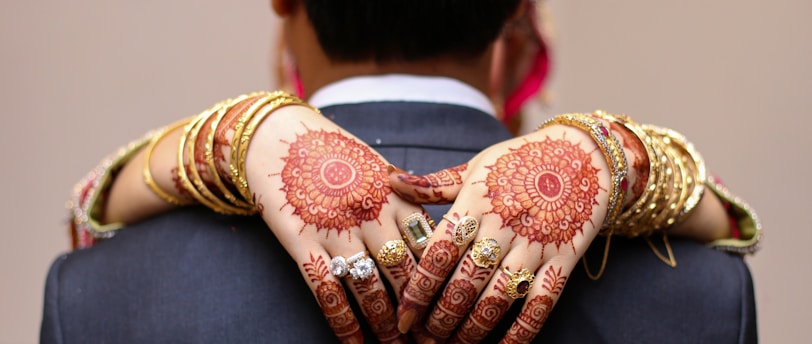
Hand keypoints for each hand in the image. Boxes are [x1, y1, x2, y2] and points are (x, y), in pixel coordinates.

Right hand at [243, 105, 425, 342]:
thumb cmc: (334, 152)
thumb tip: (437, 232)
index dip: (441, 280)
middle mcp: (370, 213)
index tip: (451, 306)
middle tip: (431, 338)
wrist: (278, 135)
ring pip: (368, 286)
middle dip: (419, 310)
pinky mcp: (301, 240)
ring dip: (384, 323)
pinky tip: (354, 343)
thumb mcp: (378, 167)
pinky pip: (326, 290)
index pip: (428, 246)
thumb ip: (407, 198)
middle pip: (403, 272)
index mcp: (394, 195)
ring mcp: (335, 228)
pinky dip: (343, 322)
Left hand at [390, 122, 629, 342]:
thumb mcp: (477, 166)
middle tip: (424, 336)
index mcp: (477, 201)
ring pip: (499, 297)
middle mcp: (505, 225)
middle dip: (441, 315)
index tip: (404, 313)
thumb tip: (393, 181)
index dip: (420, 287)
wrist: (586, 154)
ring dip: (473, 327)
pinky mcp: (564, 258)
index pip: (441, 251)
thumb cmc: (521, 159)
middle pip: (466, 281)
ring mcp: (536, 244)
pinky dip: (523, 331)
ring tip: (453, 343)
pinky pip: (542, 302)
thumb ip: (436, 183)